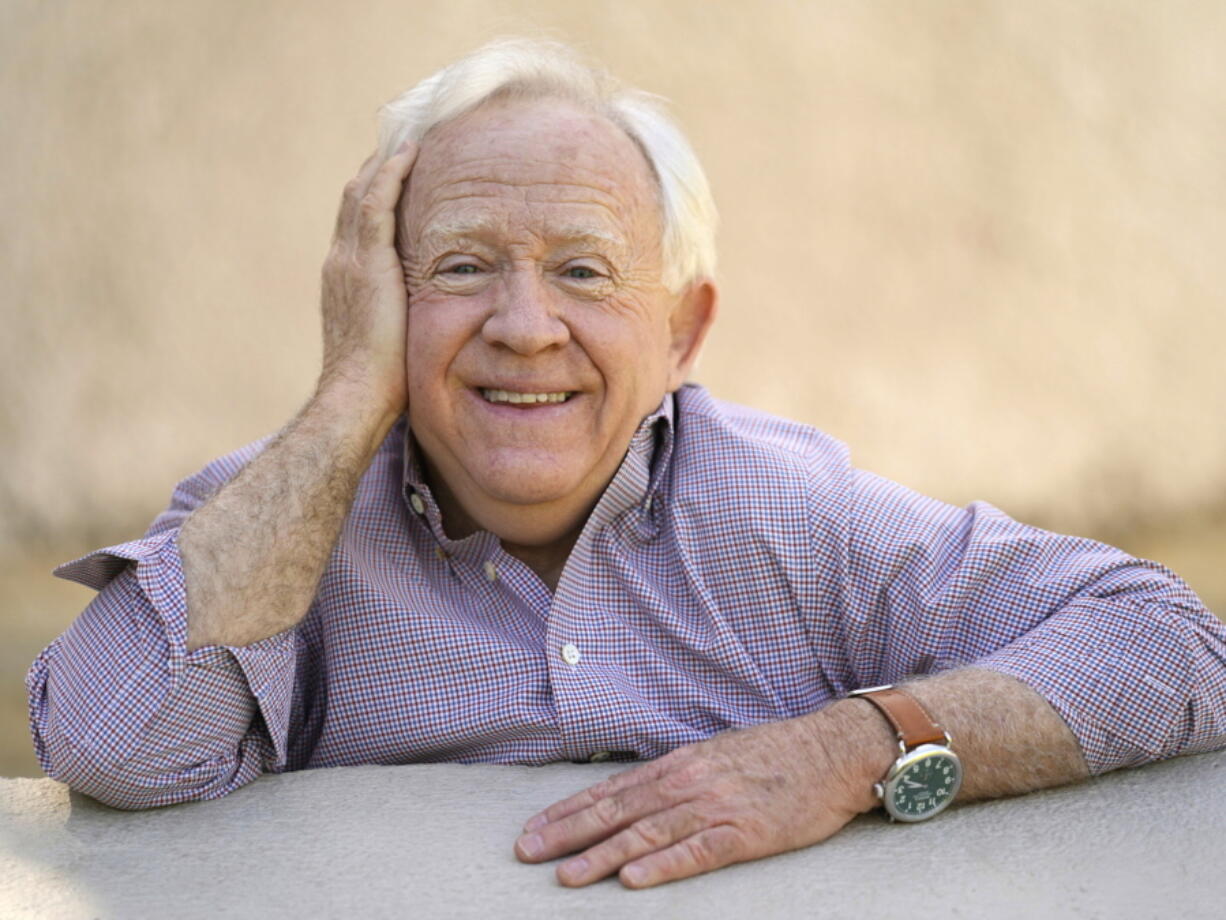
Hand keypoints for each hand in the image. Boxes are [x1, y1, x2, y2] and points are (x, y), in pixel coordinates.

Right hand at [318, 142, 418, 418]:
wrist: (356, 395)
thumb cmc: (380, 384)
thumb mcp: (389, 340)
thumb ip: (400, 317)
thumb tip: (425, 318)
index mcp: (345, 279)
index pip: (359, 222)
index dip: (376, 191)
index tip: (398, 169)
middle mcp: (341, 261)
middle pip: (356, 197)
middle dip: (378, 166)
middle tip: (405, 138)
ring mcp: (349, 259)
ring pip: (363, 191)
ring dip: (386, 160)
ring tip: (410, 134)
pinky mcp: (366, 261)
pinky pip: (377, 203)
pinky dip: (391, 174)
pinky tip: (411, 153)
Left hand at [514, 708, 888, 888]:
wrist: (833, 749)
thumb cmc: (777, 753)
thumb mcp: (717, 753)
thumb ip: (678, 775)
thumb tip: (639, 792)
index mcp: (680, 764)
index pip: (611, 790)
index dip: (569, 811)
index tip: (534, 828)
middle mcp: (689, 782)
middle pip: (618, 811)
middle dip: (568, 833)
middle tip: (527, 852)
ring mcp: (716, 807)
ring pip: (647, 834)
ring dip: (602, 856)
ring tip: (566, 875)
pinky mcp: (746, 833)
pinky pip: (697, 852)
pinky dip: (662, 866)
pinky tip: (633, 879)